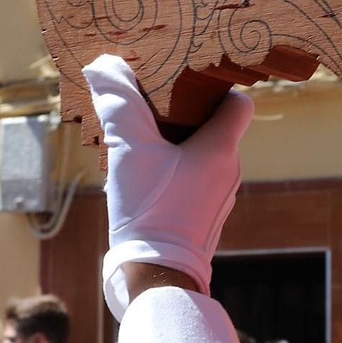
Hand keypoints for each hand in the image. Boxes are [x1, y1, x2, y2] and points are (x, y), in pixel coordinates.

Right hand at [82, 54, 253, 319]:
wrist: (156, 277)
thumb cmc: (150, 210)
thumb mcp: (129, 149)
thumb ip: (118, 103)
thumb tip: (103, 64)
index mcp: (222, 149)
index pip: (239, 101)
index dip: (215, 86)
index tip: (184, 81)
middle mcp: (229, 172)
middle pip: (215, 128)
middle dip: (185, 115)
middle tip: (150, 106)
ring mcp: (218, 200)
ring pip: (202, 158)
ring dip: (176, 147)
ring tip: (141, 143)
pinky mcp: (202, 222)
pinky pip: (193, 184)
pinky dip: (173, 174)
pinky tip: (143, 179)